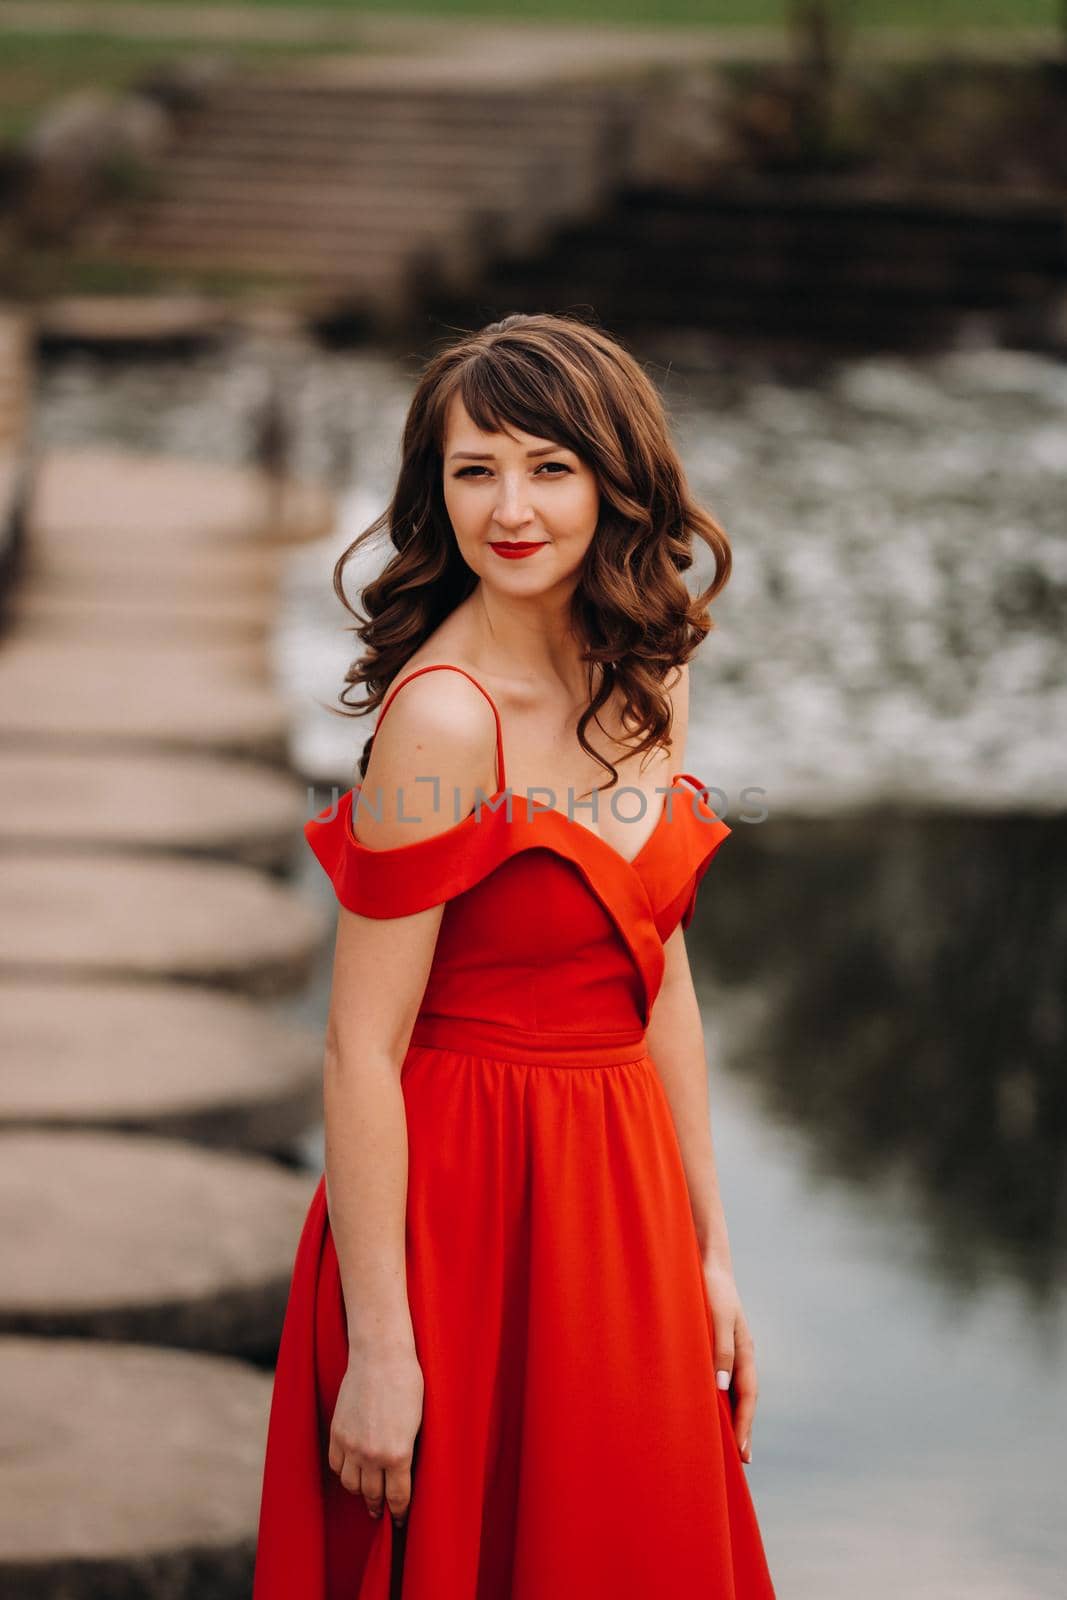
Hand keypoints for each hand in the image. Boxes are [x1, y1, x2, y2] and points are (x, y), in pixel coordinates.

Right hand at [327, 1339, 423, 1526]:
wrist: (380, 1356)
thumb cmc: (407, 1383)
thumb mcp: (417, 1423)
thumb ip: (407, 1452)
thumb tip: (402, 1473)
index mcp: (398, 1454)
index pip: (398, 1497)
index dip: (399, 1512)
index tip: (399, 1520)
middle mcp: (372, 1455)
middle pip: (372, 1494)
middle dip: (379, 1506)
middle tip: (382, 1512)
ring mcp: (351, 1445)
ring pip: (351, 1484)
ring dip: (360, 1492)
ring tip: (366, 1494)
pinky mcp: (337, 1433)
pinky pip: (336, 1465)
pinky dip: (344, 1473)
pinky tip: (351, 1472)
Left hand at [702, 1257, 756, 1465]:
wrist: (704, 1262)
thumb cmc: (711, 1289)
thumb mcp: (717, 1318)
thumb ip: (721, 1350)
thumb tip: (722, 1388)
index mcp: (745, 1351)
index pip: (748, 1397)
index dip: (744, 1425)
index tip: (742, 1454)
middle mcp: (740, 1354)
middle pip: (744, 1399)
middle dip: (742, 1428)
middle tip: (740, 1461)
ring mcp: (728, 1350)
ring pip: (732, 1390)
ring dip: (730, 1415)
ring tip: (725, 1443)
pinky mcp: (713, 1344)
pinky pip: (719, 1378)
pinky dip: (717, 1397)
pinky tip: (707, 1406)